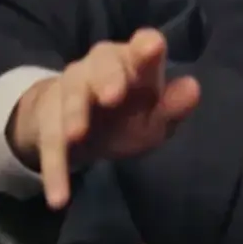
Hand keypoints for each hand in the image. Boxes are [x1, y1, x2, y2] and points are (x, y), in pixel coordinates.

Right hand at [8, 29, 199, 207]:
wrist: (78, 127)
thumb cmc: (128, 114)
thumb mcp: (155, 115)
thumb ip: (174, 104)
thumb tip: (194, 88)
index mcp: (132, 62)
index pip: (141, 46)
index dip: (146, 47)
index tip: (151, 48)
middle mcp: (98, 68)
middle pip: (100, 64)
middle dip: (106, 78)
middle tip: (113, 96)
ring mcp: (70, 91)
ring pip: (70, 97)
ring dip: (73, 114)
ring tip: (77, 135)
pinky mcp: (48, 122)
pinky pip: (50, 144)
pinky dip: (55, 170)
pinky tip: (59, 198)